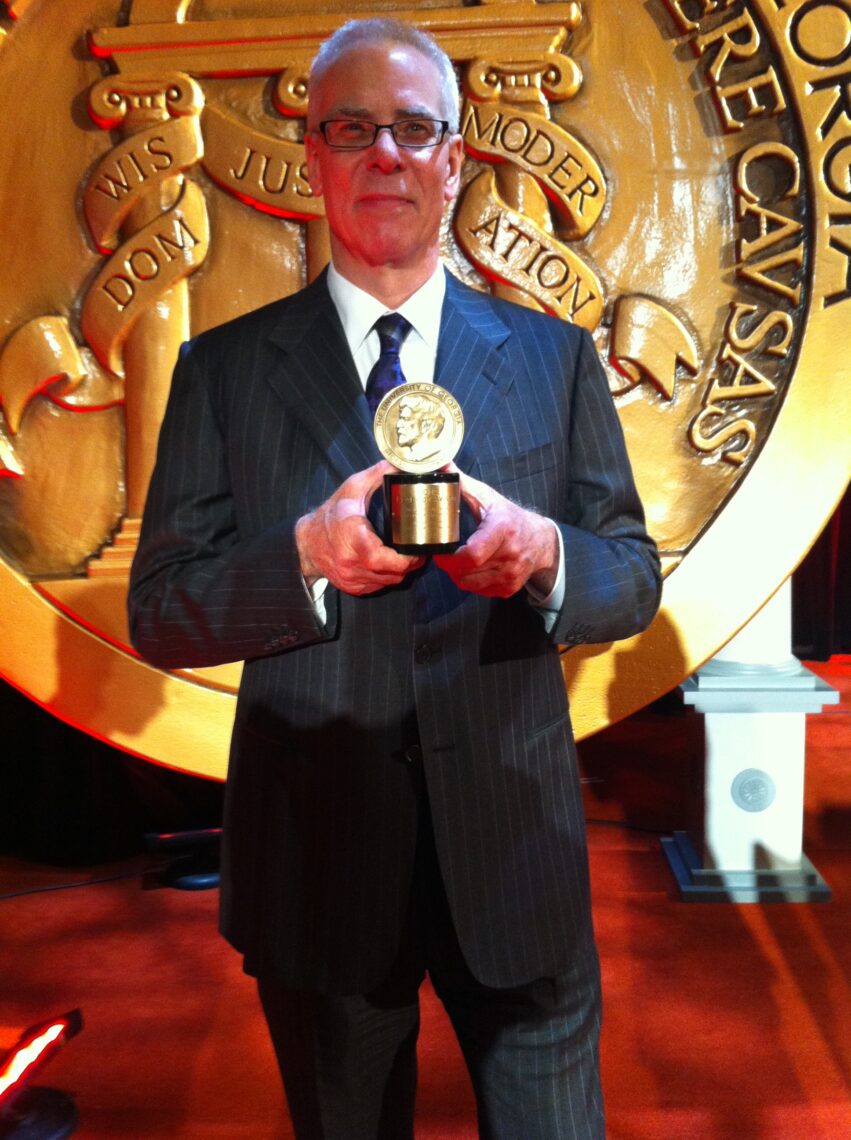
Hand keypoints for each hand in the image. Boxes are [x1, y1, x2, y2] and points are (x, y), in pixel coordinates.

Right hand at [295, 460, 423, 594]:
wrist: (306, 543)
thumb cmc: (329, 516)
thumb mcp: (351, 489)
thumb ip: (377, 475)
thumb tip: (400, 465)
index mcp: (353, 537)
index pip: (383, 558)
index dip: (406, 558)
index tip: (417, 549)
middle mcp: (351, 562)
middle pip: (393, 573)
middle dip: (410, 564)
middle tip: (419, 551)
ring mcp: (351, 578)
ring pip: (388, 582)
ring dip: (400, 571)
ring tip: (406, 556)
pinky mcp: (352, 587)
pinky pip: (378, 586)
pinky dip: (386, 577)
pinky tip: (387, 564)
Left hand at [433, 467, 558, 597]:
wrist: (541, 540)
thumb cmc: (509, 516)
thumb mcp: (488, 497)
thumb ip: (462, 484)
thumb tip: (440, 466)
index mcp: (503, 530)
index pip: (472, 555)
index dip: (450, 559)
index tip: (439, 553)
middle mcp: (510, 555)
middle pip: (467, 572)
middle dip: (450, 567)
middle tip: (444, 557)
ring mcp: (512, 574)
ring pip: (471, 585)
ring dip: (458, 576)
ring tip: (456, 563)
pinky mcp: (510, 588)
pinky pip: (481, 592)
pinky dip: (471, 583)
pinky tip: (472, 570)